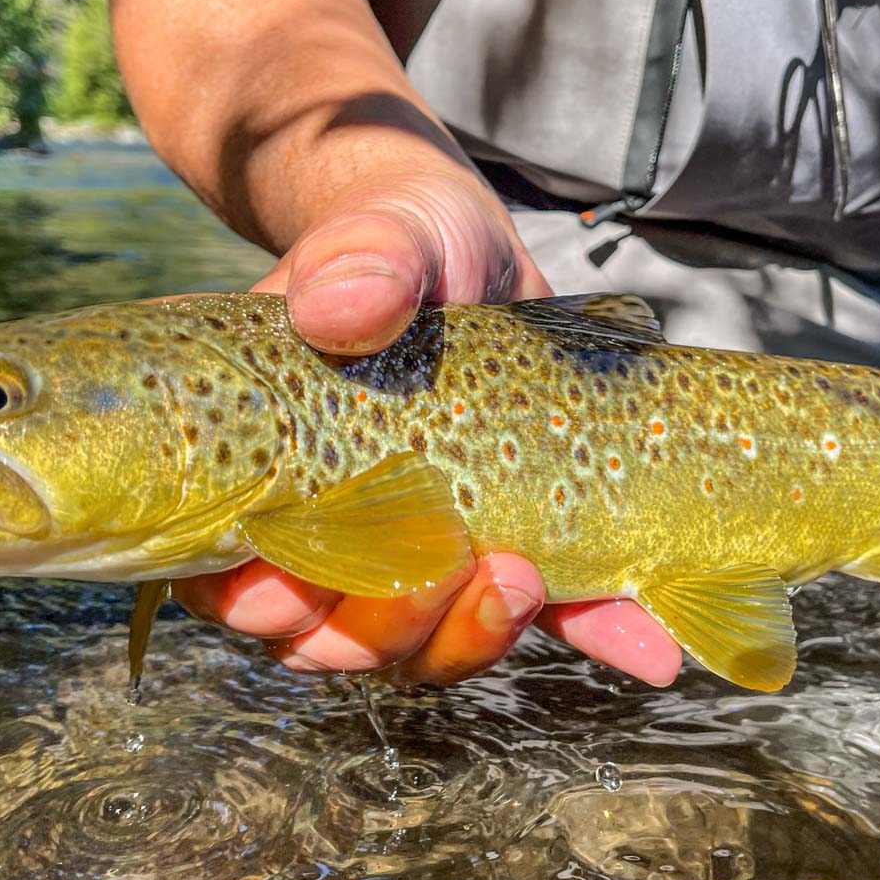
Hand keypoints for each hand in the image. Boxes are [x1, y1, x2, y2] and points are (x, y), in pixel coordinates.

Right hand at [176, 168, 685, 684]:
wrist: (472, 246)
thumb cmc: (399, 237)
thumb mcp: (384, 234)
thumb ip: (358, 259)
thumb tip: (335, 308)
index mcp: (268, 475)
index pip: (235, 576)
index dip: (262, 603)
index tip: (299, 588)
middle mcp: (333, 531)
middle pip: (329, 636)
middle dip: (383, 628)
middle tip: (453, 570)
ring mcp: (426, 547)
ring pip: (424, 644)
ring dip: (471, 636)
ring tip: (528, 580)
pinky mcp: (511, 543)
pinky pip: (543, 613)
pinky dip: (592, 632)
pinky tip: (644, 645)